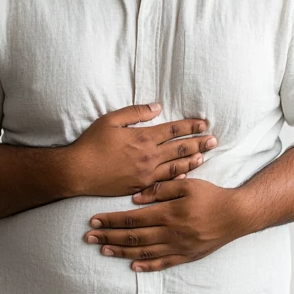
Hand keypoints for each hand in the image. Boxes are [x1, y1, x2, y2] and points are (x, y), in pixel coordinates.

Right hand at [67, 103, 217, 196]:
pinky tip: (186, 175)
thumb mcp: (111, 119)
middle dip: (198, 142)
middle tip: (214, 139)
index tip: (204, 124)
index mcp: (143, 138)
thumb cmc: (92, 143)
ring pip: (175, 166)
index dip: (190, 126)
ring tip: (205, 155)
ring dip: (192, 160)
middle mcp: (148, 156)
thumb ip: (136, 112)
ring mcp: (145, 173)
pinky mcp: (140, 186)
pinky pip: (164, 182)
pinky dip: (177, 177)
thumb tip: (157, 107)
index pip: (173, 130)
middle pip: (179, 148)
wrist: (79, 171)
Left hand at [84, 178, 242, 271]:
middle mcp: (171, 233)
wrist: (236, 215)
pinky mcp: (186, 256)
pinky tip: (133, 265)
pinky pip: (163, 263)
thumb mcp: (187, 184)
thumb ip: (161, 189)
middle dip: (109, 236)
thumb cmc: (211, 195)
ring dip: (121, 251)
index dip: (112, 220)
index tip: (95, 220)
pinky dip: (146, 266)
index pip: (133, 218)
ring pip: (144, 252)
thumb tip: (136, 198)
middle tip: (89, 237)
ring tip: (104, 250)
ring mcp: (178, 247)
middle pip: (133, 236)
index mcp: (169, 213)